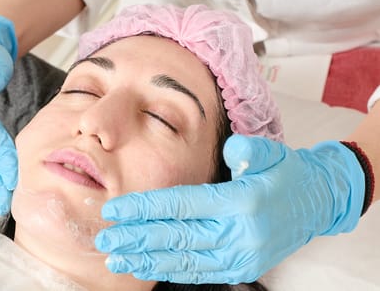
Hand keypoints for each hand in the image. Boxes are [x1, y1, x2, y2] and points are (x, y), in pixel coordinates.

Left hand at [95, 134, 364, 283]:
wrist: (317, 202)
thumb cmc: (287, 174)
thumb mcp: (272, 153)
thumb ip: (248, 151)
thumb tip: (230, 151)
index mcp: (241, 202)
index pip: (180, 205)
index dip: (143, 208)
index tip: (114, 210)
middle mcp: (238, 234)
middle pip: (175, 236)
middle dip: (136, 238)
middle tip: (106, 238)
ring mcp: (240, 256)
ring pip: (183, 260)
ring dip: (146, 260)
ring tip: (117, 258)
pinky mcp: (241, 268)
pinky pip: (198, 271)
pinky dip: (169, 270)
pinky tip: (147, 267)